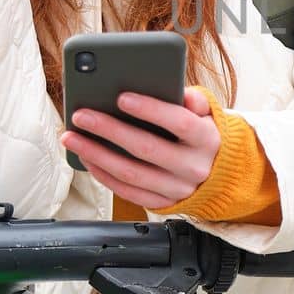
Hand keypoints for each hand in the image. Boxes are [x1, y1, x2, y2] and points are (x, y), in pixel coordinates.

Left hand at [61, 88, 220, 210]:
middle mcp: (193, 166)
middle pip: (146, 148)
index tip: (122, 97)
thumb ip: (196, 100)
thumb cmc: (204, 136)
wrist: (220, 175)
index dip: (151, 110)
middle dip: (109, 130)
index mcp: (207, 138)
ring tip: (72, 137)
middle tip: (81, 115)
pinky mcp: (163, 203)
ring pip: (131, 173)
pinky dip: (103, 174)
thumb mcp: (209, 114)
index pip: (179, 122)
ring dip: (96, 154)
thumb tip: (180, 91)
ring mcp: (177, 188)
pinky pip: (128, 191)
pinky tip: (87, 158)